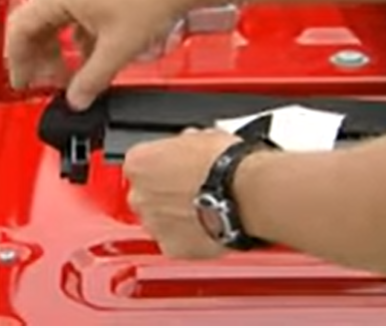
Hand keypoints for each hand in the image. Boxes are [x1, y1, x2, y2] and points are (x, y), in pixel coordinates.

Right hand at [5, 0, 190, 109]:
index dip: (18, 62)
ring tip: (70, 77)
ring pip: (57, 24)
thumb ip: (92, 80)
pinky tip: (92, 60)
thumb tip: (77, 99)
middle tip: (45, 84)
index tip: (22, 83)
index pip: (21, 30)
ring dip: (60, 52)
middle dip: (40, 59)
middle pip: (36, 27)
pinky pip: (76, 19)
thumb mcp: (117, 50)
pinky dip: (78, 42)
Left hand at [124, 128, 240, 258]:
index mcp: (140, 162)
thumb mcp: (202, 136)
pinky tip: (210, 225)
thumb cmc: (225, 164)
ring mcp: (154, 224)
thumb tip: (190, 145)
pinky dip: (190, 237)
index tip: (178, 167)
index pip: (142, 163)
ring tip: (206, 208)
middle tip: (194, 188)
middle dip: (167, 193)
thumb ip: (184, 144)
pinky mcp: (172, 248)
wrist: (245, 194)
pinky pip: (177, 242)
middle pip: (147, 194)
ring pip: (160, 220)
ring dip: (177, 216)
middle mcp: (140, 195)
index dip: (163, 164)